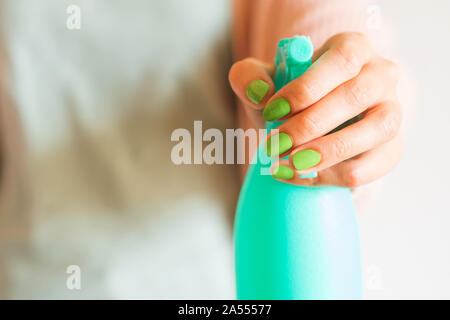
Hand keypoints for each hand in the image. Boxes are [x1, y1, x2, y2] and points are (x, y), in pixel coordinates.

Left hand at [229, 32, 401, 186]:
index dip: (306, 88)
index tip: (272, 111)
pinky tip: (301, 175)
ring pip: (374, 131)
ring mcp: (392, 113)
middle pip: (355, 96)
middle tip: (274, 145)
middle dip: (308, 125)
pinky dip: (332, 176)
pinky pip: (371, 167)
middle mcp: (381, 76)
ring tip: (287, 163)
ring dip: (326, 152)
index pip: (341, 60)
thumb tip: (259, 93)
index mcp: (353, 48)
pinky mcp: (391, 149)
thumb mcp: (265, 82)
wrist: (311, 125)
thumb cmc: (292, 97)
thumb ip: (249, 78)